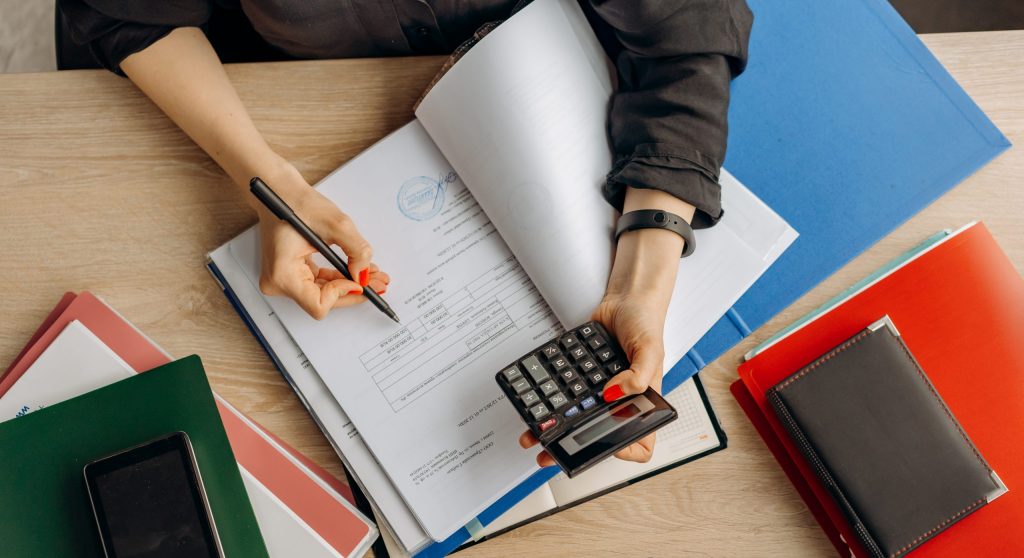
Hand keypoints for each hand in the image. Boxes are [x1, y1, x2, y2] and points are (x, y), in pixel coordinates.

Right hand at [255, 174, 389, 318]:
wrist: (279, 191)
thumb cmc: (296, 203)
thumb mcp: (336, 224)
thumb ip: (357, 251)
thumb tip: (364, 273)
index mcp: (282, 273)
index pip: (318, 303)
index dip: (343, 294)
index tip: (359, 280)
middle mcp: (278, 282)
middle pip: (323, 302)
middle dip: (352, 291)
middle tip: (378, 284)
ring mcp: (282, 279)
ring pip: (323, 294)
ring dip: (348, 286)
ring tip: (372, 276)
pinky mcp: (289, 274)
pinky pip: (318, 284)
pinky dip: (337, 279)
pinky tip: (355, 271)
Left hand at [518, 291, 667, 466]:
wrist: (624, 300)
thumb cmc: (646, 323)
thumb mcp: (651, 350)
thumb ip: (638, 376)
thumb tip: (613, 394)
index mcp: (643, 402)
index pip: (640, 441)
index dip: (625, 451)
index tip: (606, 449)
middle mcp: (621, 401)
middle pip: (599, 435)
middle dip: (574, 447)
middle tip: (551, 453)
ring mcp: (600, 391)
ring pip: (578, 418)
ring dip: (556, 428)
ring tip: (534, 435)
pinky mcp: (582, 377)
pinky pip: (566, 393)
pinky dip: (551, 401)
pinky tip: (537, 404)